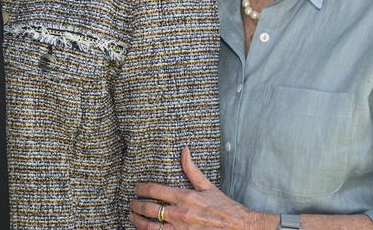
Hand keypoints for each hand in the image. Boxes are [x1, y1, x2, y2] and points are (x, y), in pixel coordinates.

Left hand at [131, 147, 273, 229]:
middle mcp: (181, 214)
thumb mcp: (208, 186)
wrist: (240, 227)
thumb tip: (184, 150)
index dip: (141, 189)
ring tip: (133, 217)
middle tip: (131, 203)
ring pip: (151, 227)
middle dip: (136, 205)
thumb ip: (192, 170)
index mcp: (185, 197)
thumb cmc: (224, 207)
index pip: (154, 190)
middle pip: (149, 209)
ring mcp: (181, 229)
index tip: (136, 188)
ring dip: (138, 222)